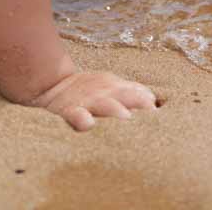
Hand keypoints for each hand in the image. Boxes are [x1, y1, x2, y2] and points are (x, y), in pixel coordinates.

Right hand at [32, 71, 158, 130]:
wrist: (50, 87)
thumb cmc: (89, 93)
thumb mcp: (109, 87)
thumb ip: (131, 93)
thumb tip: (154, 101)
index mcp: (115, 87)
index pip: (136, 92)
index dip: (148, 101)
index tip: (160, 112)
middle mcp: (103, 93)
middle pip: (123, 95)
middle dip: (136, 102)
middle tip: (150, 113)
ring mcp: (86, 101)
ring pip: (103, 104)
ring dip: (114, 109)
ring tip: (126, 117)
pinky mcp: (69, 111)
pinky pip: (75, 115)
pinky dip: (82, 119)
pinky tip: (88, 124)